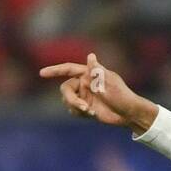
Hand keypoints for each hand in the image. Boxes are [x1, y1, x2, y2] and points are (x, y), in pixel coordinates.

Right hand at [39, 52, 156, 132]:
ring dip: (76, 108)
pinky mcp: (86, 107)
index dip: (54, 70)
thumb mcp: (110, 83)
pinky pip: (73, 110)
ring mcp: (84, 96)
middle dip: (71, 99)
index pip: (68, 69)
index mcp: (88, 73)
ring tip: (90, 112)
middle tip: (82, 108)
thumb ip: (97, 72)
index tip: (41, 73)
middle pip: (65, 89)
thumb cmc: (122, 96)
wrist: (129, 114)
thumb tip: (90, 56)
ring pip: (68, 101)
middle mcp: (84, 83)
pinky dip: (80, 113)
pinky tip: (92, 115)